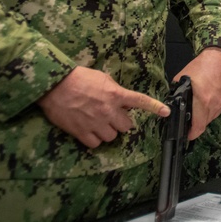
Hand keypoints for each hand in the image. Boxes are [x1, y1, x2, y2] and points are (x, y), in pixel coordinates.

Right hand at [38, 66, 168, 148]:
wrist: (55, 85)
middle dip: (121, 123)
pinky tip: (88, 131)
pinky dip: (94, 140)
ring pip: (112, 137)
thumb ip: (114, 89)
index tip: (166, 112)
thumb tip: (121, 98)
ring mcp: (96, 123)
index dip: (154, 107)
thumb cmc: (78, 77)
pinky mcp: (82, 132)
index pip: (140, 101)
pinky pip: (96, 144)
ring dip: (107, 132)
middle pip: (126, 126)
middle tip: (112, 117)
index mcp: (116, 94)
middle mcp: (109, 110)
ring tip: (98, 123)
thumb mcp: (102, 77)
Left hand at [172, 47, 220, 139]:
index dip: (192, 134)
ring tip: (201, 105)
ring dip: (206, 115)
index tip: (187, 134)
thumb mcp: (182, 79)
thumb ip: (177, 94)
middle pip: (206, 122)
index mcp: (203, 101)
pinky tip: (210, 97)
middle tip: (191, 116)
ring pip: (214, 116)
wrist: (219, 55)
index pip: (199, 127)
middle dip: (198, 123)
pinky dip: (214, 106)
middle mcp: (215, 103)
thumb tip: (170, 105)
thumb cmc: (199, 66)